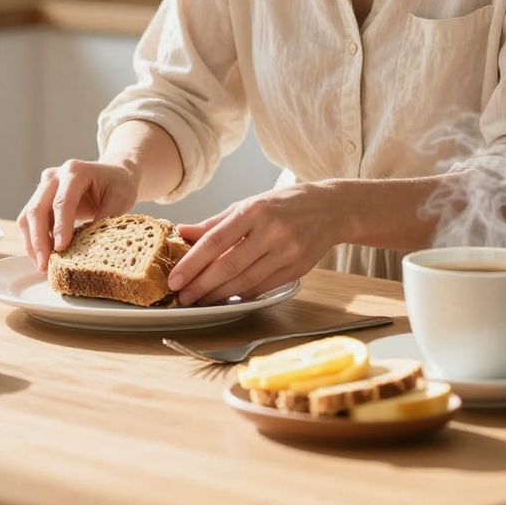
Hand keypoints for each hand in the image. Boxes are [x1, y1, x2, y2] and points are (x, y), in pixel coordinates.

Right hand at [17, 158, 139, 271]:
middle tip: (46, 265)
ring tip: (44, 266)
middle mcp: (54, 176)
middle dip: (39, 240)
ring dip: (32, 243)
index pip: (62, 201)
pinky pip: (29, 222)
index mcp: (75, 171)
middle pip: (37, 209)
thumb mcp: (122, 198)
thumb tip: (93, 245)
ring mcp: (43, 187)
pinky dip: (34, 241)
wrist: (111, 173)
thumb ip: (108, 218)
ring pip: (27, 217)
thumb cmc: (118, 185)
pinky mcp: (39, 199)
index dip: (60, 226)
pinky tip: (45, 257)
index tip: (61, 248)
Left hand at [168, 182, 345, 305]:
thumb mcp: (249, 204)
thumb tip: (183, 231)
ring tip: (199, 300)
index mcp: (254, 211)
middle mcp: (271, 232)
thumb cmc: (284, 204)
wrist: (331, 209)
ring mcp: (287, 253)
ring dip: (218, 295)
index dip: (192, 263)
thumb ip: (215, 222)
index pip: (216, 241)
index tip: (175, 278)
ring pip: (245, 282)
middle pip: (229, 266)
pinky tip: (225, 298)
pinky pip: (262, 288)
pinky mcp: (297, 270)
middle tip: (182, 296)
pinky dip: (241, 295)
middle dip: (201, 285)